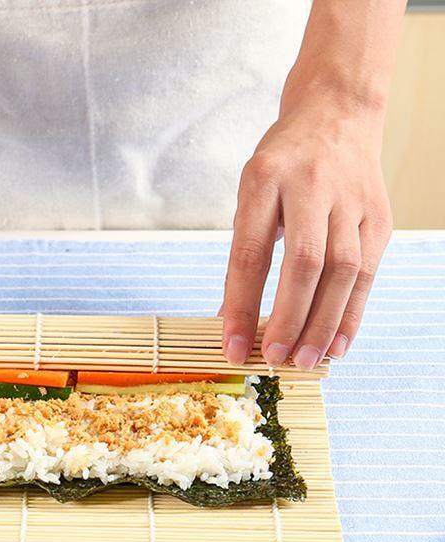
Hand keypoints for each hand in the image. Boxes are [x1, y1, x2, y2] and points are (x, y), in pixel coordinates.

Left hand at [222, 89, 391, 368]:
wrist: (337, 113)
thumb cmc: (283, 163)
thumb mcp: (250, 193)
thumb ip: (243, 252)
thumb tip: (231, 318)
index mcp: (265, 179)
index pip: (250, 254)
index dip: (241, 306)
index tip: (233, 346)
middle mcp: (312, 186)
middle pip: (304, 263)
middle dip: (289, 317)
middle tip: (274, 358)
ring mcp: (351, 200)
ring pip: (343, 270)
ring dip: (323, 322)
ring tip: (305, 360)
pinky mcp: (379, 215)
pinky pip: (368, 271)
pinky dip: (352, 312)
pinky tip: (337, 343)